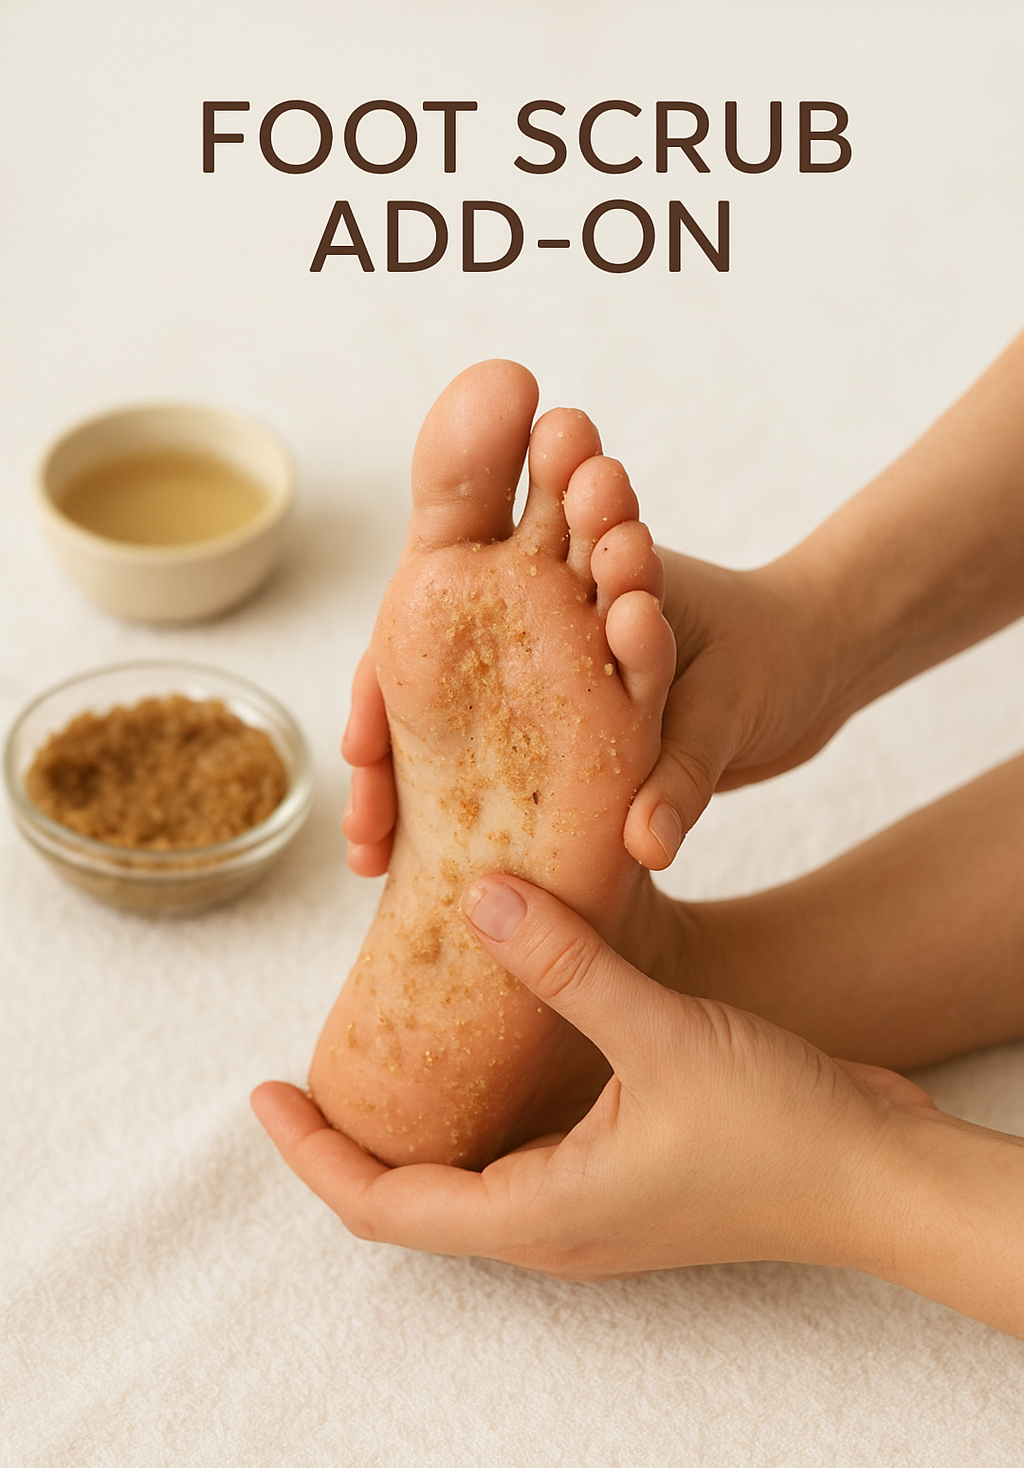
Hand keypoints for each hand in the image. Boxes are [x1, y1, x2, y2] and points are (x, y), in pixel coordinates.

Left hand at [252, 875, 930, 1279]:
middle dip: (350, 1141)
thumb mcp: (659, 1033)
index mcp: (540, 1216)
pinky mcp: (624, 1177)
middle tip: (313, 1065)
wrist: (881, 1174)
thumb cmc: (780, 1131)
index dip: (311, 1153)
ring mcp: (590, 1207)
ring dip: (415, 1123)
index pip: (382, 1205)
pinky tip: (489, 1038)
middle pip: (411, 1199)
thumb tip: (478, 898)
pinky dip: (482, 1105)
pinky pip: (521, 1153)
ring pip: (467, 1176)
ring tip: (383, 1044)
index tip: (264, 1093)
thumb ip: (564, 964)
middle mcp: (552, 1226)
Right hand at [340, 546, 846, 875]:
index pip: (439, 620)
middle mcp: (535, 631)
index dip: (388, 678)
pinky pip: (498, 773)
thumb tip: (644, 847)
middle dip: (384, 748)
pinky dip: (463, 814)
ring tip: (377, 863)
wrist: (822, 662)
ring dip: (411, 789)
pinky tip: (428, 864)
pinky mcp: (565, 735)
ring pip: (452, 734)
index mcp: (558, 586)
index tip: (360, 745)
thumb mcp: (729, 706)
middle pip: (427, 682)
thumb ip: (685, 769)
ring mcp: (545, 685)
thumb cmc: (779, 653)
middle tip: (364, 833)